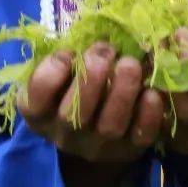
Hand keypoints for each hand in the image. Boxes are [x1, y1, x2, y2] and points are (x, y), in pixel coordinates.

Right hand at [18, 41, 166, 165]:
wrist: (98, 132)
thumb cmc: (75, 88)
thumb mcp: (62, 75)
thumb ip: (68, 59)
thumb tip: (93, 36)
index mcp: (41, 114)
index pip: (35, 101)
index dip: (51, 73)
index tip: (68, 52)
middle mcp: (65, 135)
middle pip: (73, 116)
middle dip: (90, 79)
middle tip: (105, 51)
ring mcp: (98, 147)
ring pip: (109, 126)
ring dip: (122, 91)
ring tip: (130, 64)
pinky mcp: (128, 150)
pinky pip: (140, 136)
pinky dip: (148, 115)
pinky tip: (152, 92)